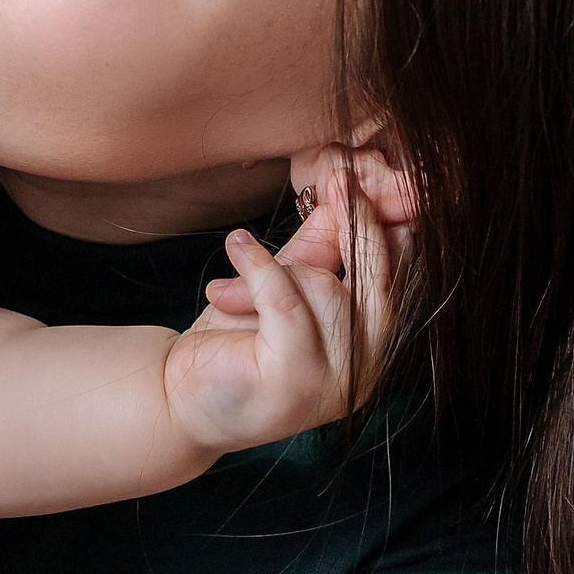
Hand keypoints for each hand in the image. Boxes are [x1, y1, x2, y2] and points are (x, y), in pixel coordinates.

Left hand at [168, 169, 404, 453]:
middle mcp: (366, 367)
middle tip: (338, 178)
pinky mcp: (297, 378)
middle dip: (358, 224)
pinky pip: (284, 300)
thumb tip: (345, 197)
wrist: (179, 396)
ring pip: (321, 286)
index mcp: (371, 344)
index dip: (382, 225)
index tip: (359, 178)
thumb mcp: (281, 287)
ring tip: (226, 291)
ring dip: (268, 273)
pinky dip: (258, 268)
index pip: (394, 276)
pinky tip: (236, 247)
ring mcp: (336, 379)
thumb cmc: (233, 340)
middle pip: (377, 278)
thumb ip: (317, 251)